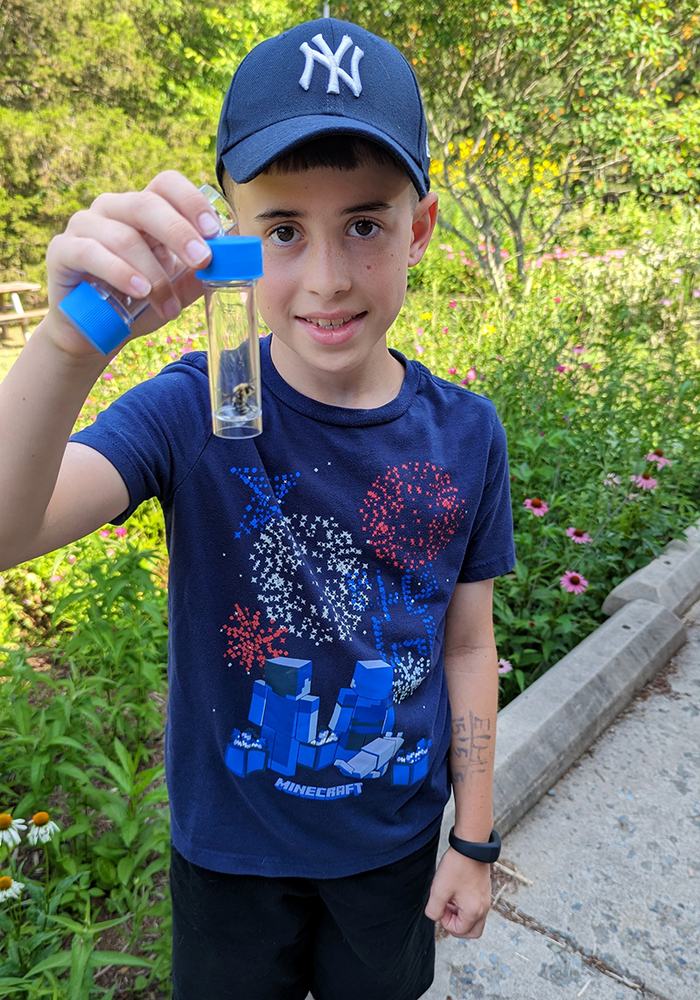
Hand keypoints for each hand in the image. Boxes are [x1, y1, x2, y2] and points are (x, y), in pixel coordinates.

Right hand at [43, 170, 221, 358]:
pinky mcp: (62, 250)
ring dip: (154, 274)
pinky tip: (138, 291)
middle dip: (179, 232)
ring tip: (170, 307)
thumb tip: (234, 260)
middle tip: (203, 261)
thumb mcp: (178, 287)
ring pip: (123, 236)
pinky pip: (90, 253)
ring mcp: (84, 225)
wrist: (95, 332)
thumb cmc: (139, 302)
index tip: (214, 231)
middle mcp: (113, 208)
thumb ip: (202, 272)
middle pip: (146, 204)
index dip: (191, 201)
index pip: (166, 184)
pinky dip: (119, 272)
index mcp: (143, 209)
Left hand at [424, 847, 491, 937]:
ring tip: (450, 899)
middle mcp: (483, 908)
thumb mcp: (438, 890)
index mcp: (474, 911)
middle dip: (457, 926)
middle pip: (472, 932)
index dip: (445, 921)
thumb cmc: (457, 866)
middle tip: (446, 910)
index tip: (441, 905)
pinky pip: (477, 907)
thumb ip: (434, 910)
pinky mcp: (484, 890)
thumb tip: (435, 917)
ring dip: (461, 915)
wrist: (471, 845)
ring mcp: (486, 899)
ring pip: (475, 920)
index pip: (459, 931)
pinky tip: (456, 891)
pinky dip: (466, 906)